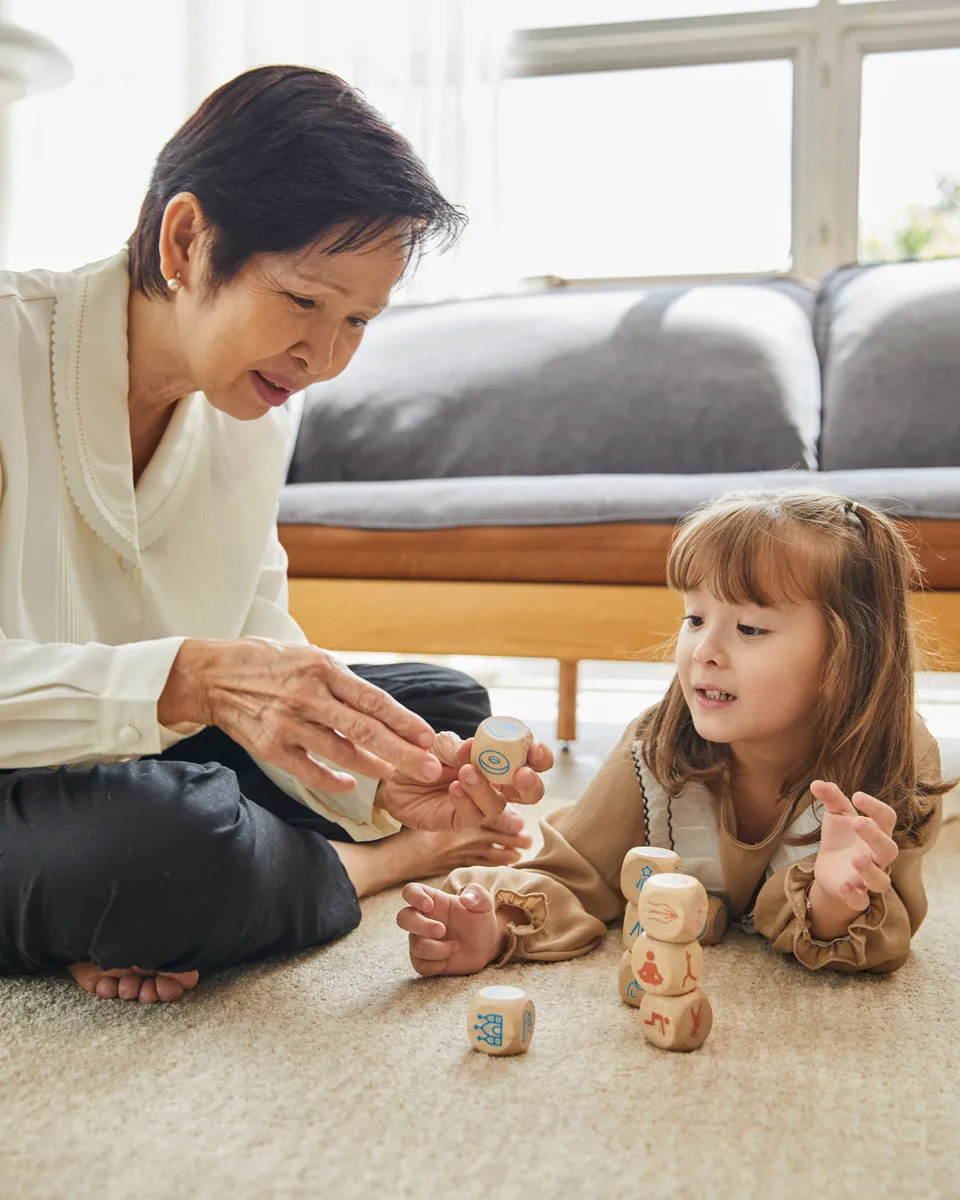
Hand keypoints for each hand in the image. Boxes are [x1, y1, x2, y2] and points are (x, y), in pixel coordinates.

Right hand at [159, 637, 443, 793]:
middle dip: (403, 752)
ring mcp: (288, 723)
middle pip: (365, 730)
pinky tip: (349, 785)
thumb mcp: (309, 656)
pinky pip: (309, 770)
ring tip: (394, 775)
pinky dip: (332, 780)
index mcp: (323, 669)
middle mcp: (308, 696)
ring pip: (341, 751)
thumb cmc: (269, 663)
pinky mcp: (270, 747)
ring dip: (372, 767)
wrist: (213, 675)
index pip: (373, 700)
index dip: (404, 721)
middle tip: (431, 769)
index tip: (428, 737)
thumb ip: (343, 681)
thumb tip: (382, 706)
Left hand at [376, 730, 553, 830]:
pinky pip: (472, 816)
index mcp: (499, 760)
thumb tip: (473, 747)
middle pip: (529, 792)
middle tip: (520, 773)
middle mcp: (496, 785)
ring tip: (466, 772)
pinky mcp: (460, 821)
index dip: (540, 758)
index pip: (531, 761)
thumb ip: (456, 747)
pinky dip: (466, 801)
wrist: (395, 777)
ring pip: (499, 805)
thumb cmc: (425, 756)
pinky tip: (454, 789)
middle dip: (530, 784)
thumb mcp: (439, 744)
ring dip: (486, 789)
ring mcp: (480, 805)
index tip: (535, 750)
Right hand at [397, 882, 502, 976]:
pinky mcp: (424, 960)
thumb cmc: (480, 921)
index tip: (429, 905)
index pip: (411, 891)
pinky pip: (420, 965)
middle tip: (442, 930)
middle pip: (402, 918)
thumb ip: (477, 895)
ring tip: (455, 946)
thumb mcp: (484, 904)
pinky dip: (437, 965)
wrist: (485, 947)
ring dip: (438, 949)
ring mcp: (421, 940)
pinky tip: (449, 959)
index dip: (414, 896)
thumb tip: (466, 899)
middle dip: (421, 926)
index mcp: (433, 900)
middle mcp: (422, 919)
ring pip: (415, 945)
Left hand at [810, 780, 898, 911]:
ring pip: (881, 881)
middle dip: (875, 837)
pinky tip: (844, 885)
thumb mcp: (835, 815)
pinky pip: (861, 901)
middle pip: (889, 849)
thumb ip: (830, 798)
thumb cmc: (840, 837)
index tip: (857, 796)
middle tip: (858, 822)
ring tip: (856, 858)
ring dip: (870, 871)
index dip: (876, 807)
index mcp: (876, 832)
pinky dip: (854, 895)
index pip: (887, 818)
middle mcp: (877, 856)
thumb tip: (816, 783)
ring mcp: (868, 878)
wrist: (829, 867)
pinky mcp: (854, 894)